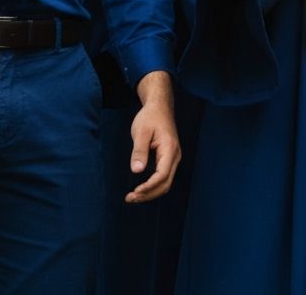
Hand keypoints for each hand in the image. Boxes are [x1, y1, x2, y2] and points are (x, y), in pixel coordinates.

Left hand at [126, 71, 179, 203]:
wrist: (160, 106)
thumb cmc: (150, 117)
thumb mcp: (141, 132)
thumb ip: (139, 151)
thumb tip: (137, 171)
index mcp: (170, 149)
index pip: (162, 175)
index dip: (149, 187)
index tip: (134, 192)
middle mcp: (175, 155)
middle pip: (165, 183)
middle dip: (148, 194)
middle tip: (129, 198)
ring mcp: (174, 157)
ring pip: (165, 182)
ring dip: (150, 192)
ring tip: (133, 196)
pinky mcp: (169, 158)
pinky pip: (163, 177)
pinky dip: (153, 186)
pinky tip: (141, 188)